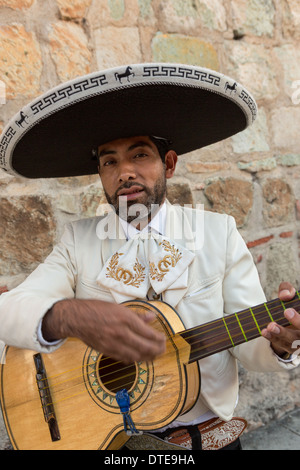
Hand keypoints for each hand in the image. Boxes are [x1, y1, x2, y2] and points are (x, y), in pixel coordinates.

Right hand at [42, 299, 165, 362]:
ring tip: (154, 356)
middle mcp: (120, 332)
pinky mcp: (107, 351)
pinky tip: (139, 358)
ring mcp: (113, 343)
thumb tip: (152, 317)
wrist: (76, 318)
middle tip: (162, 350)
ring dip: (147, 357)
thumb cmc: (97, 309)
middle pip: (144, 346)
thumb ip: (136, 315)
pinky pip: (124, 358)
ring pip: (135, 356)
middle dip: (156, 350)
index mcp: (125, 318)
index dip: (158, 338)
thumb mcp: (118, 307)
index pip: (147, 332)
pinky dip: (134, 359)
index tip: (163, 339)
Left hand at [261, 282, 299, 358]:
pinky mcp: (290, 347)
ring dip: (279, 334)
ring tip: (269, 326)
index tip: (287, 311)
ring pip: (291, 342)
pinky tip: (264, 332)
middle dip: (290, 328)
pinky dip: (273, 338)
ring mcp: (299, 343)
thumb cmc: (291, 304)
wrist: (290, 318)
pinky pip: (282, 344)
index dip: (298, 320)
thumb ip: (287, 290)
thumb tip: (285, 295)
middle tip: (278, 319)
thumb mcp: (291, 295)